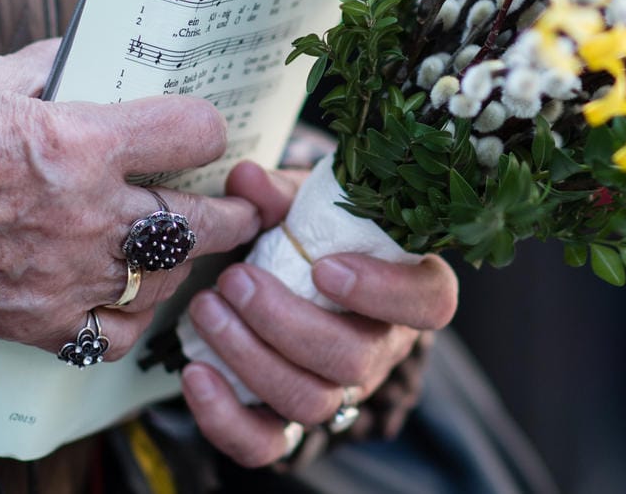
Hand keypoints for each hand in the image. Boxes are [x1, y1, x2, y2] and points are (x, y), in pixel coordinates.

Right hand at [0, 39, 260, 356]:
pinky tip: (128, 294)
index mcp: (82, 142)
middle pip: (202, 221)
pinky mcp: (34, 322)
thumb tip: (89, 55)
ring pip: (166, 280)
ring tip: (183, 243)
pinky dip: (131, 317)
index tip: (203, 130)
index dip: (206, 128)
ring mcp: (64, 277)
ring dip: (183, 260)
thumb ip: (57, 70)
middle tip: (242, 199)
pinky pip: (116, 335)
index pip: (195, 134)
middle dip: (231, 207)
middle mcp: (86, 215)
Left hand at [180, 160, 457, 466]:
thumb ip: (280, 193)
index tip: (325, 267)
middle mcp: (381, 349)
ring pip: (311, 401)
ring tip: (205, 308)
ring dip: (250, 356)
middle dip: (287, 322)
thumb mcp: (303, 205)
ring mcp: (339, 393)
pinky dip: (225, 417)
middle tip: (234, 280)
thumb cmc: (309, 235)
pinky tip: (195, 373)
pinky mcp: (290, 423)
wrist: (283, 274)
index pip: (429, 304)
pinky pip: (266, 444)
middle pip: (355, 361)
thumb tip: (245, 181)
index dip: (384, 292)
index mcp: (407, 288)